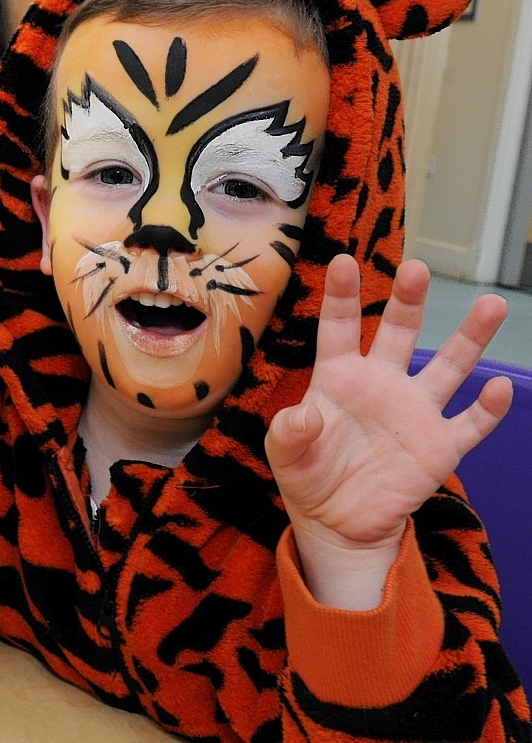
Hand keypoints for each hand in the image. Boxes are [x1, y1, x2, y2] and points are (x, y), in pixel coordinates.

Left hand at [266, 255, 512, 607]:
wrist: (338, 521)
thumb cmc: (307, 475)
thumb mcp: (284, 454)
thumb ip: (289, 431)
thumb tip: (304, 413)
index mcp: (339, 378)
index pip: (340, 328)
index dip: (341, 296)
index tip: (342, 261)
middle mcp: (382, 384)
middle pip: (400, 333)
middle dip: (409, 301)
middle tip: (417, 268)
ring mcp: (415, 412)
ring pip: (450, 366)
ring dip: (470, 337)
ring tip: (492, 303)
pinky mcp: (439, 446)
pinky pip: (470, 423)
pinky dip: (487, 409)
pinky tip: (498, 388)